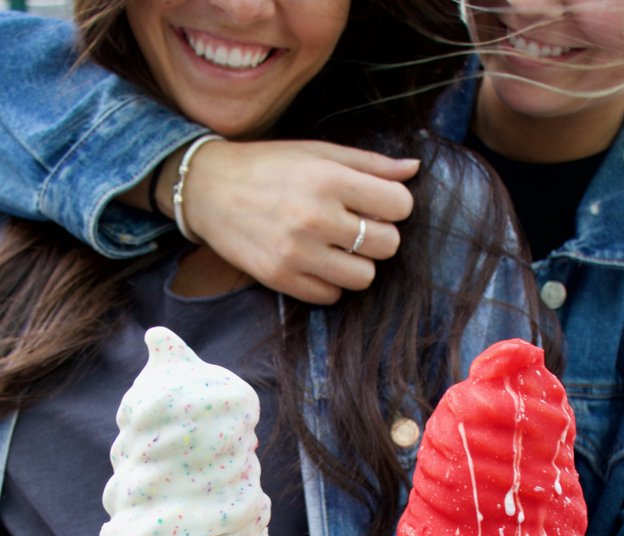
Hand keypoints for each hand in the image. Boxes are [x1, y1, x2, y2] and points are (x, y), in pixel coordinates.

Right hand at [161, 139, 418, 303]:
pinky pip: (331, 296)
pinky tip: (316, 262)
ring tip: (339, 248)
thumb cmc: (269, 166)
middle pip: (387, 246)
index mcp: (329, 180)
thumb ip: (369, 163)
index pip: (399, 206)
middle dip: (380, 237)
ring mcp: (297, 253)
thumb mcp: (319, 152)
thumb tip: (413, 169)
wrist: (209, 190)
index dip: (395, 206)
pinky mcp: (281, 278)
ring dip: (357, 264)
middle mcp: (315, 218)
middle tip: (358, 228)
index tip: (378, 205)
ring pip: (363, 277)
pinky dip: (330, 283)